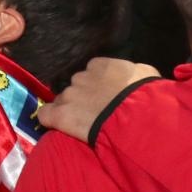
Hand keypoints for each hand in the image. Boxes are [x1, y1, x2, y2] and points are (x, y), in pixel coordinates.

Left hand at [37, 58, 160, 139]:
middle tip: (96, 113)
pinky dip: (51, 120)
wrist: (134, 116)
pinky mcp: (60, 114)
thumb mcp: (146, 74)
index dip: (97, 86)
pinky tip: (58, 127)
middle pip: (76, 86)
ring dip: (71, 110)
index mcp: (100, 65)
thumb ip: (133, 72)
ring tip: (83, 125)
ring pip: (64, 101)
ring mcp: (69, 95)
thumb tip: (133, 77)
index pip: (92, 72)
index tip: (104, 97)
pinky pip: (46, 115)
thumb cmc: (145, 96)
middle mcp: (81, 76)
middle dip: (83, 98)